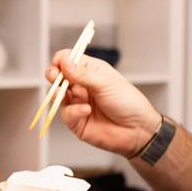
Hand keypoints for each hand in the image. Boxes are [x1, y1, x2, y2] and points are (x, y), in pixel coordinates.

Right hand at [46, 50, 161, 158]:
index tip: (59, 63)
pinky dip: (74, 111)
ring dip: (59, 92)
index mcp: (91, 71)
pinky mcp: (76, 121)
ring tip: (65, 92)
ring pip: (57, 95)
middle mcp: (82, 86)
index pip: (69, 60)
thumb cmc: (128, 102)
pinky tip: (86, 110)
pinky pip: (66, 114)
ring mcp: (78, 103)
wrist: (138, 130)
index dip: (61, 60)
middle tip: (54, 76)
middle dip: (53, 75)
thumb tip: (64, 60)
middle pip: (59, 76)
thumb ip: (82, 74)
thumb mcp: (106, 83)